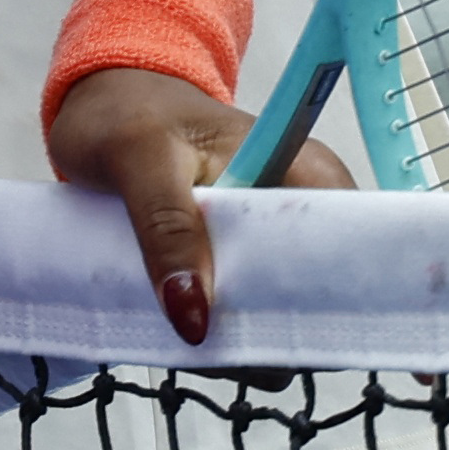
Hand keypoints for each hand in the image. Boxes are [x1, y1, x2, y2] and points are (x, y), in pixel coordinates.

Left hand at [46, 63, 348, 347]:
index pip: (351, 245)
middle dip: (278, 330)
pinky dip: (218, 330)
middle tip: (225, 343)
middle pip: (319, 294)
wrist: (97, 106)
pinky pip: (243, 315)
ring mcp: (267, 241)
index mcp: (304, 170)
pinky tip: (185, 328)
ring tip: (192, 331)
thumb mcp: (140, 158)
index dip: (331, 296)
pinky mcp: (234, 264)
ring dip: (241, 338)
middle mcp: (297, 210)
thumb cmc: (127, 113)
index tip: (288, 333)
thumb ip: (167, 228)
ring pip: (279, 313)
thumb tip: (196, 320)